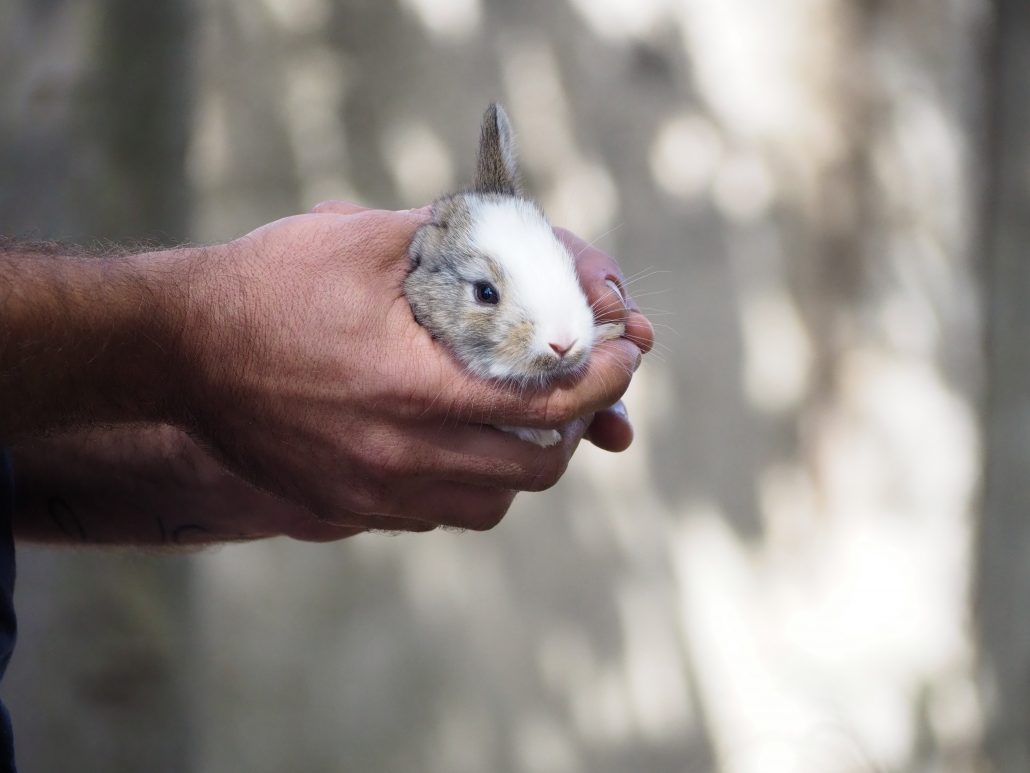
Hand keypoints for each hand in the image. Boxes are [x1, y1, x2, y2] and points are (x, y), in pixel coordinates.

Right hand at [178, 202, 649, 532]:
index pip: (549, 403)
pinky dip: (475, 483)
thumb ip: (458, 242)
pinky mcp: (347, 509)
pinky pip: (441, 513)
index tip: (626, 353)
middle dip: (577, 424)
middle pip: (535, 467)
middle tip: (581, 386)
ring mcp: (371, 493)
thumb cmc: (269, 285)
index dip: (605, 379)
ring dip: (528, 460)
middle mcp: (399, 455)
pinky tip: (467, 440)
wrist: (178, 349)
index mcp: (413, 387)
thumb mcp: (365, 239)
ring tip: (529, 417)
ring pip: (492, 502)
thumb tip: (533, 247)